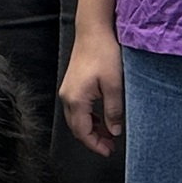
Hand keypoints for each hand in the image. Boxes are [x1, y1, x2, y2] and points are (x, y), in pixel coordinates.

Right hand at [60, 26, 122, 153]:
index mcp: (76, 100)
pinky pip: (77, 109)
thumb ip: (113, 111)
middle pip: (76, 128)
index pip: (82, 132)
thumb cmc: (103, 54)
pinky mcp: (72, 85)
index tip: (108, 151)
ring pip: (76, 119)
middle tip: (110, 146)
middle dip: (92, 139)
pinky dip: (88, 118)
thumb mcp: (114, 85)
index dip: (95, 145)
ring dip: (91, 129)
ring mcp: (67, 90)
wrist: (93, 31)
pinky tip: (102, 118)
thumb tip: (114, 131)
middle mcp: (67, 97)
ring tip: (108, 134)